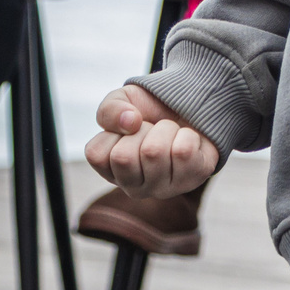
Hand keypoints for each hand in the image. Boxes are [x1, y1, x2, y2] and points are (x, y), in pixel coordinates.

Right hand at [86, 85, 218, 198]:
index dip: (115, 130)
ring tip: (171, 134)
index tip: (130, 129)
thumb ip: (110, 109)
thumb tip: (129, 122)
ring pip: (154, 151)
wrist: (191, 107)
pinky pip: (183, 151)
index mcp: (111, 171)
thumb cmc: (151, 111)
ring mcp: (163, 188)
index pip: (96, 154)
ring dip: (166, 130)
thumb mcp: (122, 101)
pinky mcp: (192, 180)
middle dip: (141, 129)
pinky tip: (188, 139)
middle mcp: (133, 187)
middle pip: (123, 156)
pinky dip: (187, 134)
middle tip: (153, 130)